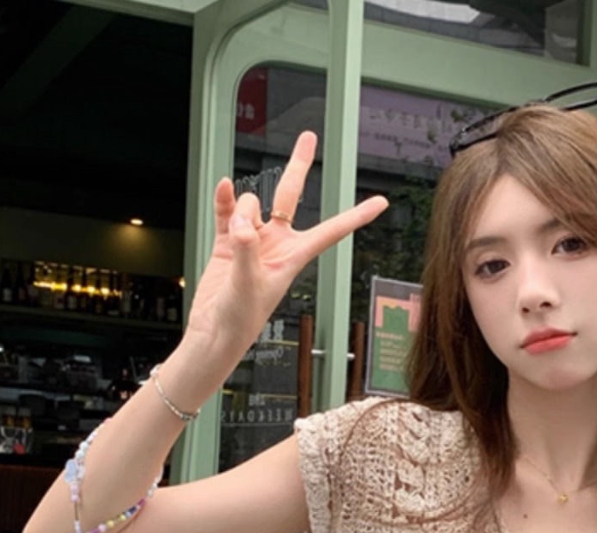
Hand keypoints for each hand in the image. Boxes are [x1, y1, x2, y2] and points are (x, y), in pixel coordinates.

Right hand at [185, 131, 388, 360]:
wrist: (214, 332)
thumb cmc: (240, 319)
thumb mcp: (248, 285)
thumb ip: (246, 251)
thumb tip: (242, 225)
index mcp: (294, 257)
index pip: (332, 230)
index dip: (357, 215)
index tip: (382, 202)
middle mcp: (277, 243)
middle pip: (290, 196)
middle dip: (299, 165)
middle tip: (308, 137)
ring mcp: (252, 240)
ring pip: (251, 205)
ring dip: (240, 209)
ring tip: (233, 237)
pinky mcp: (228, 242)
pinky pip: (227, 210)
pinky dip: (225, 198)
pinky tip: (223, 186)